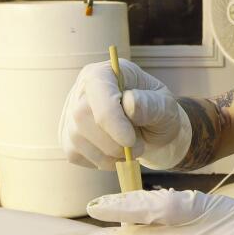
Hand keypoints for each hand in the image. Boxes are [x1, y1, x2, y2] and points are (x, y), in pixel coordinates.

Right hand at [57, 59, 191, 169]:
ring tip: (131, 151)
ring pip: (77, 138)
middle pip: (82, 116)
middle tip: (138, 147)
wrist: (152, 133)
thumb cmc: (158, 113)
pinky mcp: (68, 138)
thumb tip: (129, 104)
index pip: (98, 88)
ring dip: (109, 154)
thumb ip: (150, 104)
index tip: (129, 140)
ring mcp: (71, 114)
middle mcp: (82, 89)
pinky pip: (76, 154)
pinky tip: (116, 154)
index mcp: (106, 72)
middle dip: (112, 141)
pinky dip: (101, 162)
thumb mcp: (165, 106)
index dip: (111, 117)